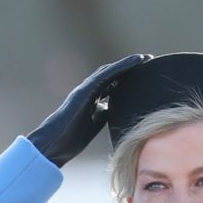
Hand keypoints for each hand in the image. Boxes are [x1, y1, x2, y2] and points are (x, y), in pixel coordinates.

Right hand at [27, 54, 150, 166]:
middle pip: (112, 74)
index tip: (142, 75)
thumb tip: (116, 109)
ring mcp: (86, 88)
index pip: (112, 84)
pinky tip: (133, 63)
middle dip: (128, 67)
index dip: (127, 78)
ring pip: (109, 71)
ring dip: (127, 64)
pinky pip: (105, 76)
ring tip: (143, 59)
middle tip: (146, 61)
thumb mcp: (94, 124)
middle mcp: (89, 90)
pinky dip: (120, 68)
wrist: (56, 143)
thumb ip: (104, 113)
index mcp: (91, 98)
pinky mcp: (85, 91)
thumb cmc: (72, 138)